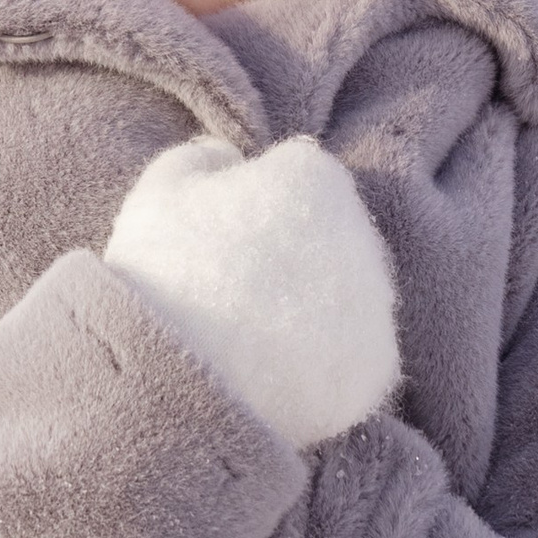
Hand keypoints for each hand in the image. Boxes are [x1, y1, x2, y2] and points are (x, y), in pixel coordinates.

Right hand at [103, 136, 399, 451]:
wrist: (178, 382)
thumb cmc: (162, 274)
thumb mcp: (160, 189)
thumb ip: (204, 155)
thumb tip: (230, 158)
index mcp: (316, 178)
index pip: (299, 173)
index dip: (257, 199)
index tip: (224, 232)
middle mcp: (365, 234)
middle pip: (332, 232)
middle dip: (297, 251)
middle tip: (235, 288)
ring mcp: (378, 307)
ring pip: (348, 295)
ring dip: (314, 306)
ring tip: (251, 336)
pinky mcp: (376, 371)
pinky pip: (355, 357)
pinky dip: (325, 363)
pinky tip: (277, 371)